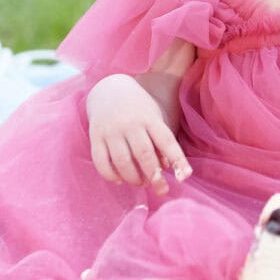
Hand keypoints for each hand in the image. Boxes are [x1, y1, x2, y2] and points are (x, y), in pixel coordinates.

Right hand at [87, 75, 191, 195]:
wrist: (109, 90)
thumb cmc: (139, 109)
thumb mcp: (155, 118)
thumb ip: (161, 143)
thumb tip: (165, 168)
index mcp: (149, 118)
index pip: (166, 140)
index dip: (177, 159)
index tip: (185, 176)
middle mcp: (130, 124)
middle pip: (143, 154)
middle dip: (154, 176)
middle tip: (161, 189)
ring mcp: (111, 130)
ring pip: (122, 161)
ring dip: (133, 178)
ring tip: (141, 183)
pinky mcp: (95, 137)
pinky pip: (101, 161)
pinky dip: (111, 175)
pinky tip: (120, 180)